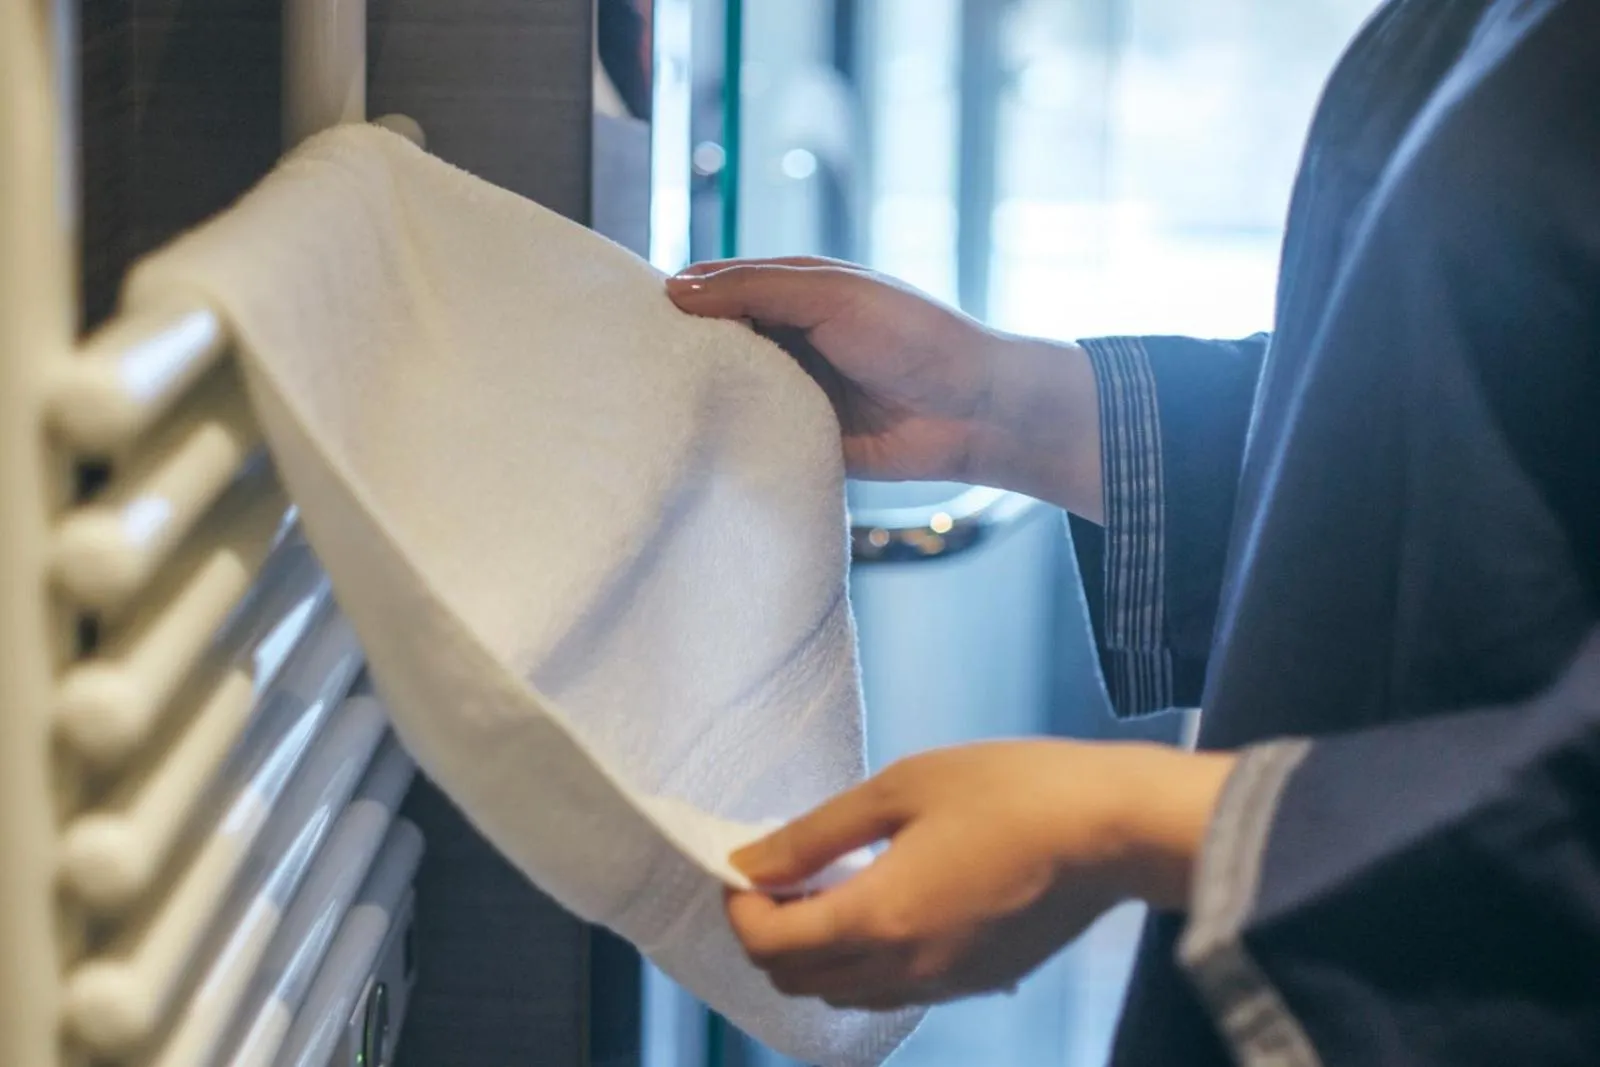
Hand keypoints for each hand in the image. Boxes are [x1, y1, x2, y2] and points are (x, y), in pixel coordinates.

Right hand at [667, 258, 1103, 517]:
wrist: (975, 412)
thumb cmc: (915, 337)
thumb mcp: (832, 295)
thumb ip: (756, 287)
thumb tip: (675, 289)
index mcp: (792, 290)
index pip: (714, 286)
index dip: (673, 296)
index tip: (625, 315)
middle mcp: (786, 337)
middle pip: (712, 341)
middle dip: (675, 350)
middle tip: (622, 366)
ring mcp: (792, 388)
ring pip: (726, 390)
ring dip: (697, 396)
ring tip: (642, 406)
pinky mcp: (801, 437)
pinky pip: (753, 436)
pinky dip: (728, 438)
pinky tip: (690, 443)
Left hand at [726, 740, 1236, 1009]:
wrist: (1111, 830)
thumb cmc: (1006, 790)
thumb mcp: (900, 790)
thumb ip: (816, 834)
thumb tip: (749, 863)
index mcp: (877, 920)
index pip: (769, 945)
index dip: (740, 908)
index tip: (744, 865)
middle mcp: (901, 971)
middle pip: (797, 981)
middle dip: (770, 933)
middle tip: (784, 875)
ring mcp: (941, 986)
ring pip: (841, 995)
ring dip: (814, 952)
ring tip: (829, 889)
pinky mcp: (974, 984)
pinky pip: (888, 992)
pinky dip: (861, 962)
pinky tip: (885, 905)